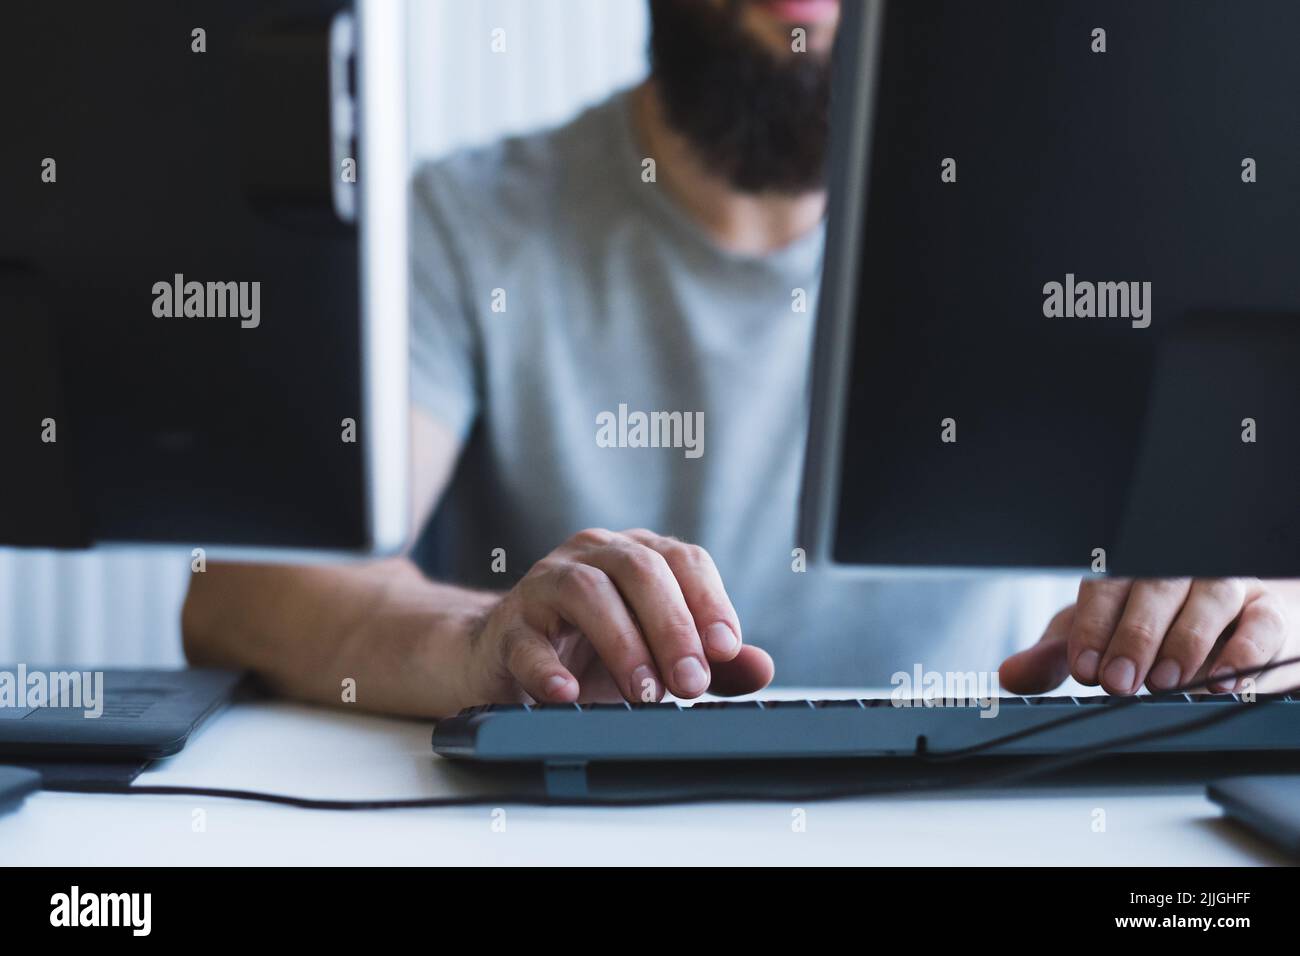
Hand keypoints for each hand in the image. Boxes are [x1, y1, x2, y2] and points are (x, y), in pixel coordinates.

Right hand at [459, 528, 773, 705]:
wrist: (506, 660)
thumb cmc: (589, 654)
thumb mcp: (656, 656)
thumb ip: (709, 661)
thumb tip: (761, 667)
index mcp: (636, 556)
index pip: (682, 560)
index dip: (708, 601)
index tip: (725, 649)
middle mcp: (592, 557)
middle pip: (640, 571)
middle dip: (672, 628)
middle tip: (691, 684)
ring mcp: (544, 586)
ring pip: (587, 592)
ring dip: (623, 644)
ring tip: (644, 692)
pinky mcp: (507, 626)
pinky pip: (526, 640)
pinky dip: (548, 668)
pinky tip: (568, 693)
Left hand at [1000, 578, 1299, 695]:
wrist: (1229, 628)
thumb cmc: (1153, 629)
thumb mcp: (1098, 640)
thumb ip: (1055, 657)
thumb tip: (1011, 676)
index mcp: (1130, 573)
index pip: (1106, 586)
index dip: (1092, 626)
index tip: (1083, 669)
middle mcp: (1178, 572)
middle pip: (1156, 589)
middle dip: (1134, 638)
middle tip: (1120, 683)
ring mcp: (1228, 588)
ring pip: (1210, 599)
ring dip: (1187, 642)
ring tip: (1167, 682)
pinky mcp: (1270, 614)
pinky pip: (1262, 626)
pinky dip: (1244, 654)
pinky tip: (1222, 682)